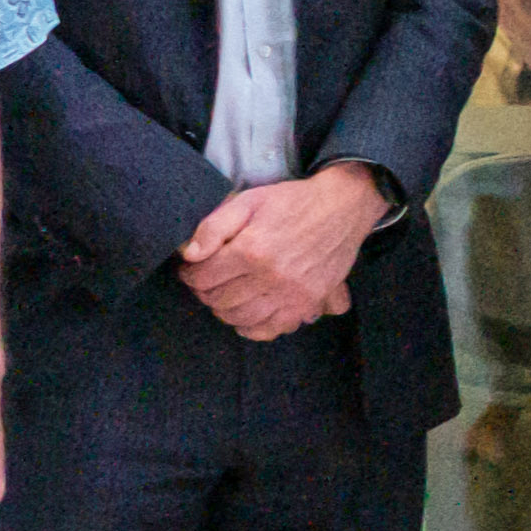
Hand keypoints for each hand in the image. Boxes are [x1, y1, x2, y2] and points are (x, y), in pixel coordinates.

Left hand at [176, 163, 381, 339]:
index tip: (190, 270)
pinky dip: (252, 328)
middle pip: (218, 300)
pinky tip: (246, 315)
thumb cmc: (291, 203)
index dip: (189, 275)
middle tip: (207, 281)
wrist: (341, 209)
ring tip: (225, 295)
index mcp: (251, 250)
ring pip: (240, 318)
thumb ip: (214, 226)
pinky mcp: (306, 304)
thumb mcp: (248, 201)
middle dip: (205, 292)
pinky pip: (270, 329)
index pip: (202, 278)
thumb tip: (189, 255)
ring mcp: (290, 294)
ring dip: (224, 310)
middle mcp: (270, 277)